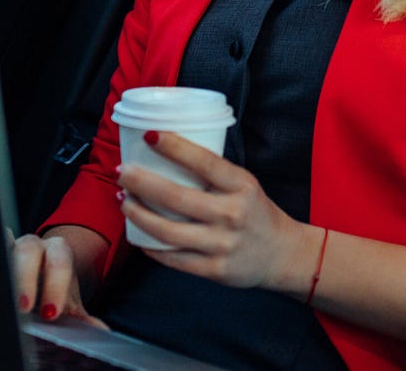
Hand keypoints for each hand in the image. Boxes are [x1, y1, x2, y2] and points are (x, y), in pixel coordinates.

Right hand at [9, 230, 109, 328]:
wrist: (41, 277)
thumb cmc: (53, 289)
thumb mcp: (68, 303)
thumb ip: (82, 317)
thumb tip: (100, 332)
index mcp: (57, 252)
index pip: (59, 260)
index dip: (56, 285)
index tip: (51, 313)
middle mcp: (32, 245)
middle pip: (28, 251)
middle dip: (26, 279)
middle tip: (23, 308)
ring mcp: (8, 248)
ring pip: (1, 247)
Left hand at [118, 131, 319, 295]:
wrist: (283, 255)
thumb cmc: (256, 212)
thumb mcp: (245, 185)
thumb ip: (214, 174)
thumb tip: (168, 153)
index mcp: (242, 186)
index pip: (205, 162)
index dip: (175, 147)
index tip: (150, 135)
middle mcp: (232, 214)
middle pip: (176, 197)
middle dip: (141, 183)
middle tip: (122, 172)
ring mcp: (222, 245)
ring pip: (167, 231)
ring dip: (138, 214)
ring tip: (124, 201)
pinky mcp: (214, 270)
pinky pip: (173, 258)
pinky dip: (150, 246)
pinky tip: (138, 235)